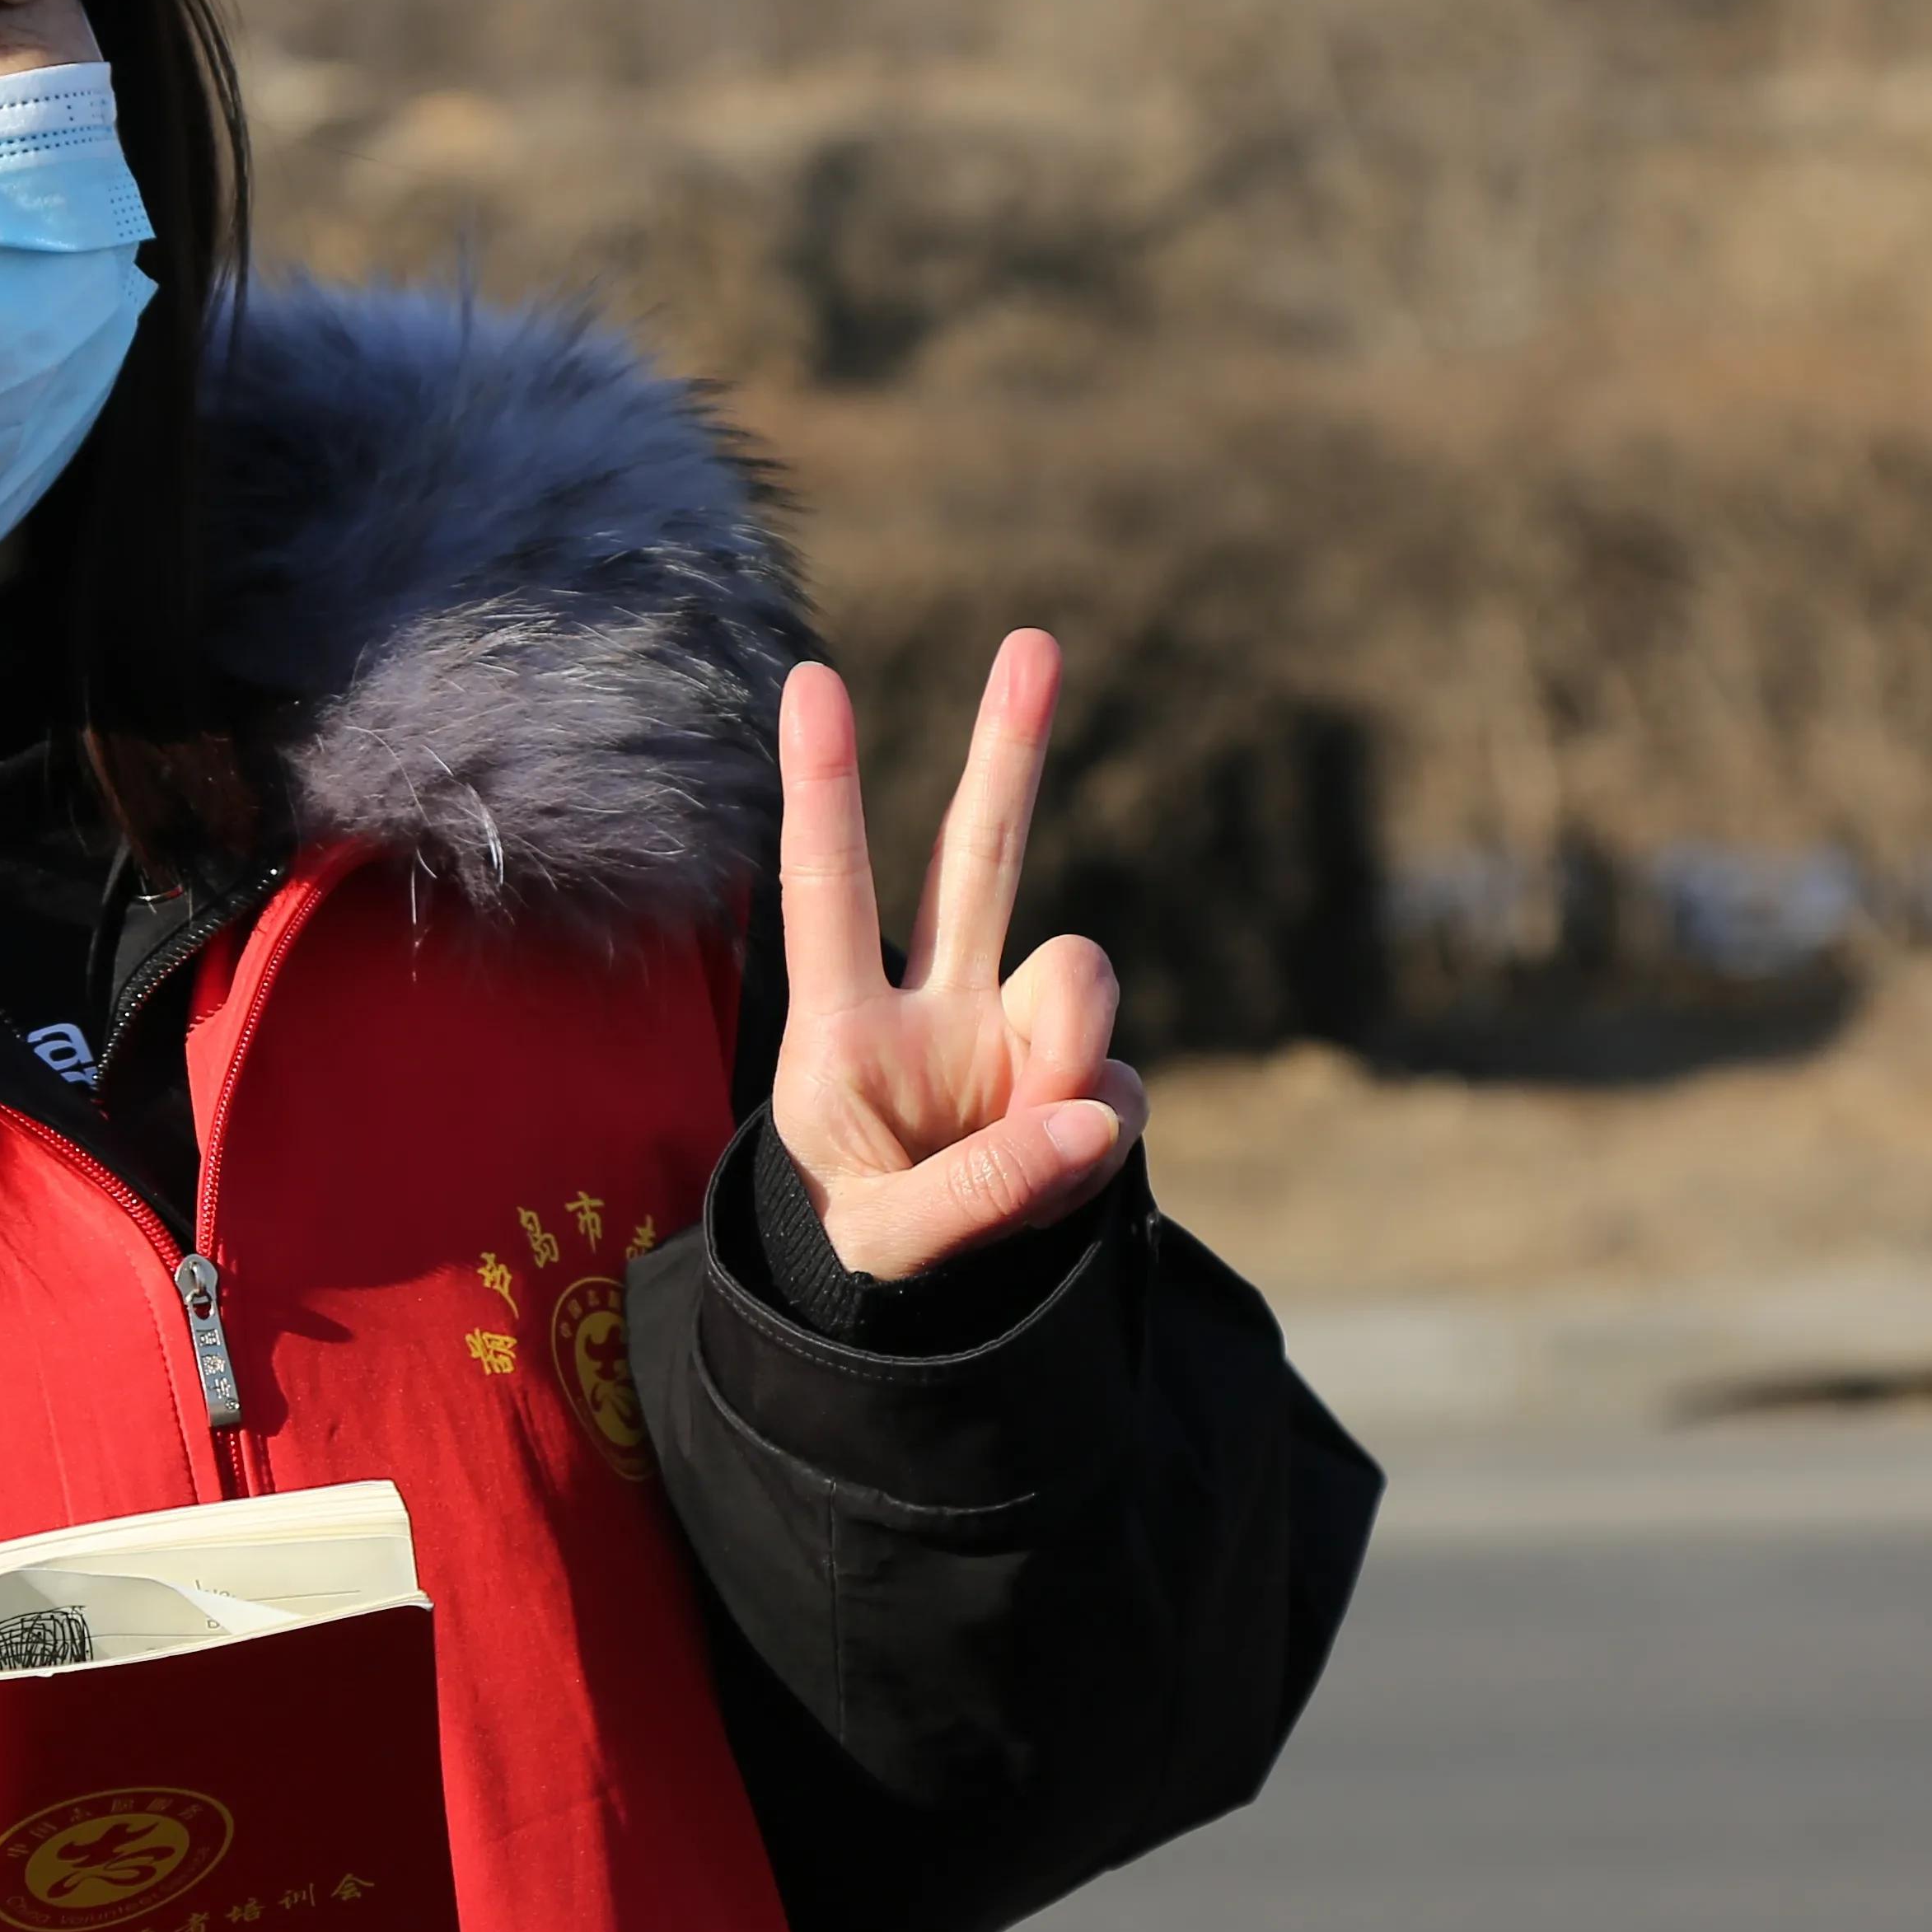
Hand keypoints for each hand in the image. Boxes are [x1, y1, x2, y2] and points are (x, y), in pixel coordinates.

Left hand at [770, 630, 1145, 1282]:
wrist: (931, 1289)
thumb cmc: (864, 1243)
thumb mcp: (884, 1243)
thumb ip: (978, 1190)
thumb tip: (1095, 1120)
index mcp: (837, 1029)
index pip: (825, 892)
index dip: (822, 789)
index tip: (813, 676)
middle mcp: (931, 1003)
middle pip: (975, 856)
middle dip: (1007, 749)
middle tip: (1032, 642)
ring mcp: (1014, 1033)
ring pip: (1078, 974)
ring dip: (1066, 1055)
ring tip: (1028, 1146)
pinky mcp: (1085, 1080)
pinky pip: (1118, 1094)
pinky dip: (1091, 1146)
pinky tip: (1051, 1176)